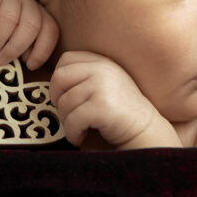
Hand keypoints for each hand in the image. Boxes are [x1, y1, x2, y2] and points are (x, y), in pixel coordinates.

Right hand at [0, 0, 58, 68]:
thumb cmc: (2, 31)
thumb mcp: (17, 39)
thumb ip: (25, 50)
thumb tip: (26, 65)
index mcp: (42, 15)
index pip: (50, 31)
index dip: (42, 51)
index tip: (30, 66)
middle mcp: (30, 3)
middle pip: (31, 25)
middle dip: (15, 47)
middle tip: (1, 61)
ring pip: (10, 19)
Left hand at [49, 51, 181, 148]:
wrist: (145, 131)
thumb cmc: (119, 112)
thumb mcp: (104, 83)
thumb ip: (83, 76)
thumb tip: (50, 85)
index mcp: (101, 60)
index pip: (66, 60)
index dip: (59, 81)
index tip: (66, 97)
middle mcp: (102, 68)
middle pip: (59, 78)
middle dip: (58, 100)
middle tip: (68, 114)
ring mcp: (103, 86)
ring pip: (64, 103)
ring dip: (67, 122)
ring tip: (79, 128)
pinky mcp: (102, 106)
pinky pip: (73, 120)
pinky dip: (73, 133)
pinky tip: (82, 136)